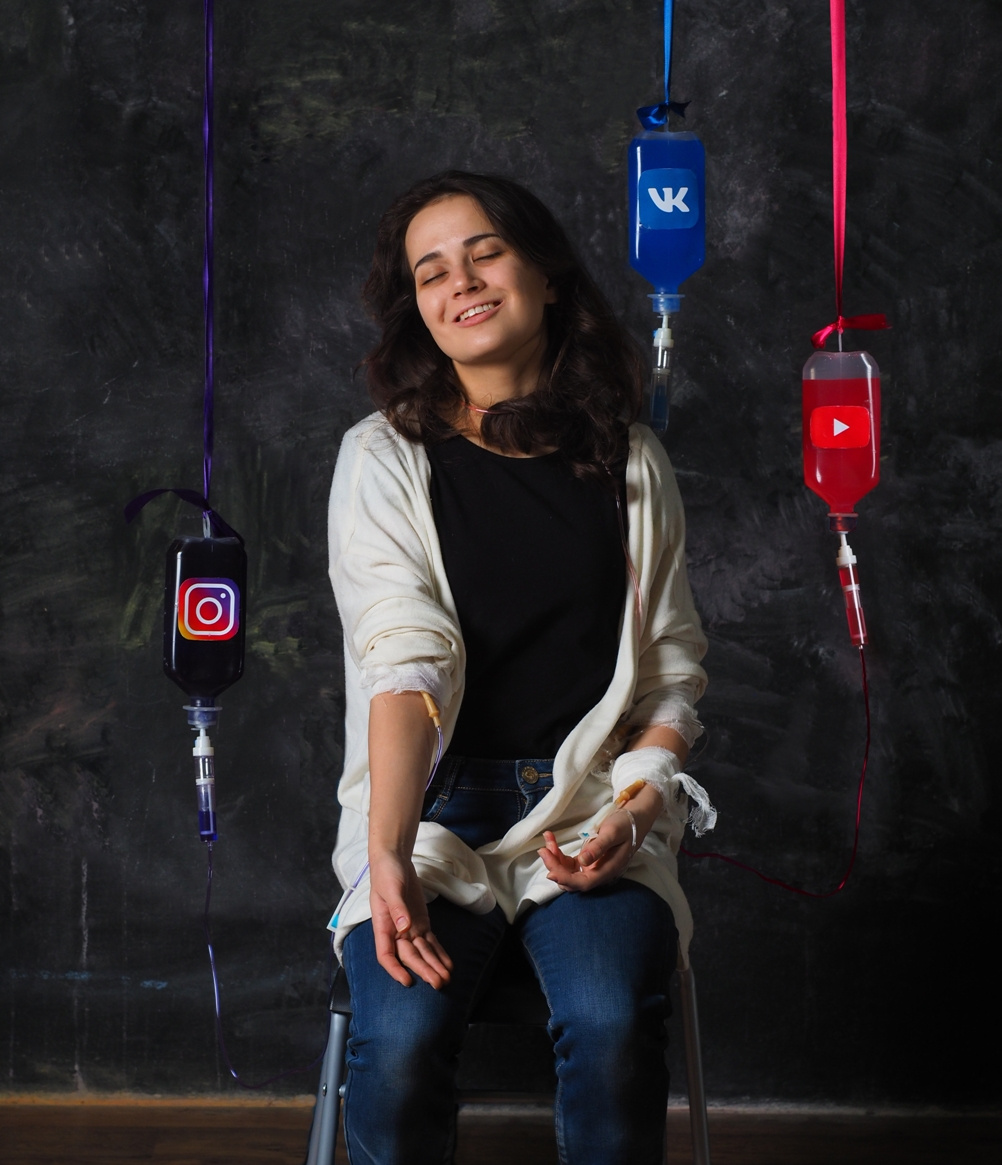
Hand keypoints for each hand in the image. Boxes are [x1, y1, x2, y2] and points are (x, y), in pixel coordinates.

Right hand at [369, 851, 452, 988]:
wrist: (394, 860)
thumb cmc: (386, 873)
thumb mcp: (391, 887)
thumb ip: (397, 908)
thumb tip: (403, 928)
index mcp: (383, 926)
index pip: (386, 955)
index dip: (396, 969)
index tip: (408, 981)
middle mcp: (396, 932)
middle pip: (409, 956)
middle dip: (423, 970)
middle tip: (438, 984)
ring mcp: (409, 928)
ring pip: (422, 952)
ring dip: (434, 966)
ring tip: (446, 979)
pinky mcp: (420, 922)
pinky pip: (430, 942)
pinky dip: (439, 953)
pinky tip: (447, 965)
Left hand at [537, 809, 638, 891]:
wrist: (634, 820)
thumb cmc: (625, 826)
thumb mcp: (612, 833)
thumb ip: (598, 847)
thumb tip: (582, 862)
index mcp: (606, 871)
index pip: (582, 882)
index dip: (564, 877)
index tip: (549, 866)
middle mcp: (598, 873)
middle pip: (571, 880)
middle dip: (555, 867)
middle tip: (544, 849)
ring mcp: (592, 868)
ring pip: (568, 872)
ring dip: (555, 859)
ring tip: (548, 840)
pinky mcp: (588, 861)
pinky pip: (570, 864)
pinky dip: (559, 855)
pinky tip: (552, 841)